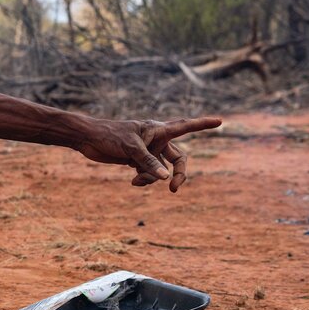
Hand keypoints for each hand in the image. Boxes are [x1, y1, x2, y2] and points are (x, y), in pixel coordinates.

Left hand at [75, 116, 221, 191]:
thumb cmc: (109, 136)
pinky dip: (144, 179)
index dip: (202, 124)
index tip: (220, 121)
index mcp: (157, 129)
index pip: (185, 126)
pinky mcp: (138, 160)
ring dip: (153, 178)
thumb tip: (166, 179)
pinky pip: (150, 173)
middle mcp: (156, 139)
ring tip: (137, 180)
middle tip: (174, 188)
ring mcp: (148, 150)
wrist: (88, 140)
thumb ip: (148, 164)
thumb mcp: (130, 149)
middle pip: (178, 158)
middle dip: (179, 173)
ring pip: (162, 169)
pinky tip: (134, 182)